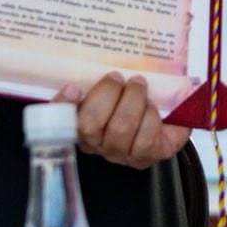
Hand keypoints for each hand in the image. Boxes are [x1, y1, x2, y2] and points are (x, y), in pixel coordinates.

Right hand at [59, 73, 188, 167]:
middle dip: (108, 93)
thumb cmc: (134, 94)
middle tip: (120, 78)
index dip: (62, 106)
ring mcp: (119, 154)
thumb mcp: (114, 82)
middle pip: (90, 125)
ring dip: (133, 101)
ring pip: (120, 129)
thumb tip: (90, 68)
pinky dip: (151, 116)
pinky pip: (145, 139)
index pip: (59, 118)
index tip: (73, 88)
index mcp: (80, 123)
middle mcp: (96, 144)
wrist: (167, 111)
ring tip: (139, 86)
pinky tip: (152, 107)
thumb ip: (100, 78)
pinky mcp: (146, 158)